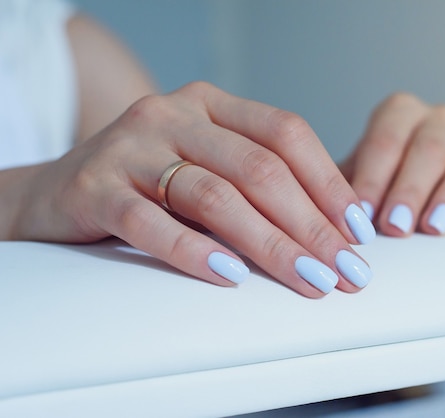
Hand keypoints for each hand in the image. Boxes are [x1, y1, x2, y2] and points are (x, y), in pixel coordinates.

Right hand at [12, 82, 374, 297]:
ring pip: (215, 196)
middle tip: (346, 269)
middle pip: (260, 169)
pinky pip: (151, 221)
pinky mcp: (95, 187)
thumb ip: (256, 183)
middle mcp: (174, 115)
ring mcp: (132, 147)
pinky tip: (232, 277)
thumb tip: (334, 230)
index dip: (329, 182)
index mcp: (211, 104)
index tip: (359, 232)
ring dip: (270, 244)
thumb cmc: (149, 184)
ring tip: (308, 279)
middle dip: (312, 225)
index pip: (286, 134)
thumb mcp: (207, 167)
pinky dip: (194, 251)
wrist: (58, 190)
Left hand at [340, 93, 444, 235]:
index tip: (362, 213)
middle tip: (396, 226)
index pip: (386, 140)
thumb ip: (341, 191)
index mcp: (399, 113)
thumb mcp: (352, 179)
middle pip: (428, 149)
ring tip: (433, 227)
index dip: (374, 178)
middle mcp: (437, 120)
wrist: (408, 188)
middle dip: (410, 190)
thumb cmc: (376, 183)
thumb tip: (327, 218)